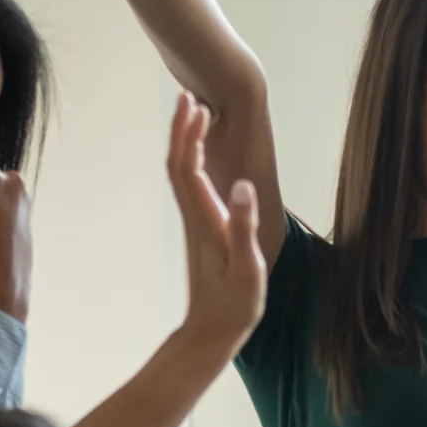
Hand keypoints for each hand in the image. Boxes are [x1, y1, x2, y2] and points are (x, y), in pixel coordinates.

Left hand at [167, 93, 264, 356]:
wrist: (210, 332)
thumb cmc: (233, 303)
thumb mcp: (247, 267)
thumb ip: (243, 226)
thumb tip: (243, 185)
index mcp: (204, 219)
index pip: (189, 167)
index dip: (190, 135)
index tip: (198, 106)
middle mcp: (193, 215)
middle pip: (179, 163)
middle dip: (183, 128)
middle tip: (190, 94)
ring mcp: (193, 222)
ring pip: (181, 173)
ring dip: (184, 141)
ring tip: (194, 114)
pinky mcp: (199, 229)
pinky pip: (189, 184)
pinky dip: (191, 161)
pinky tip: (200, 154)